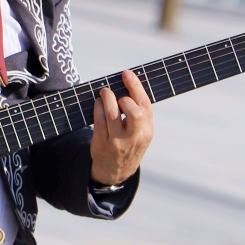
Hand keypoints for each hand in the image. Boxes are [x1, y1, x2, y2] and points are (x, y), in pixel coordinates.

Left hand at [90, 68, 153, 184]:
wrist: (117, 171)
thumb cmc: (129, 144)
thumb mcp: (141, 133)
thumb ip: (139, 114)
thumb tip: (128, 85)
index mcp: (147, 131)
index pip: (145, 106)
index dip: (136, 87)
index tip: (126, 74)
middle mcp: (135, 137)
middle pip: (134, 113)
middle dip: (124, 97)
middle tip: (114, 91)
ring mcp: (118, 142)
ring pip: (112, 115)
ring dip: (107, 99)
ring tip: (104, 92)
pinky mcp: (103, 144)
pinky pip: (99, 121)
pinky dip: (97, 107)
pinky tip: (98, 103)